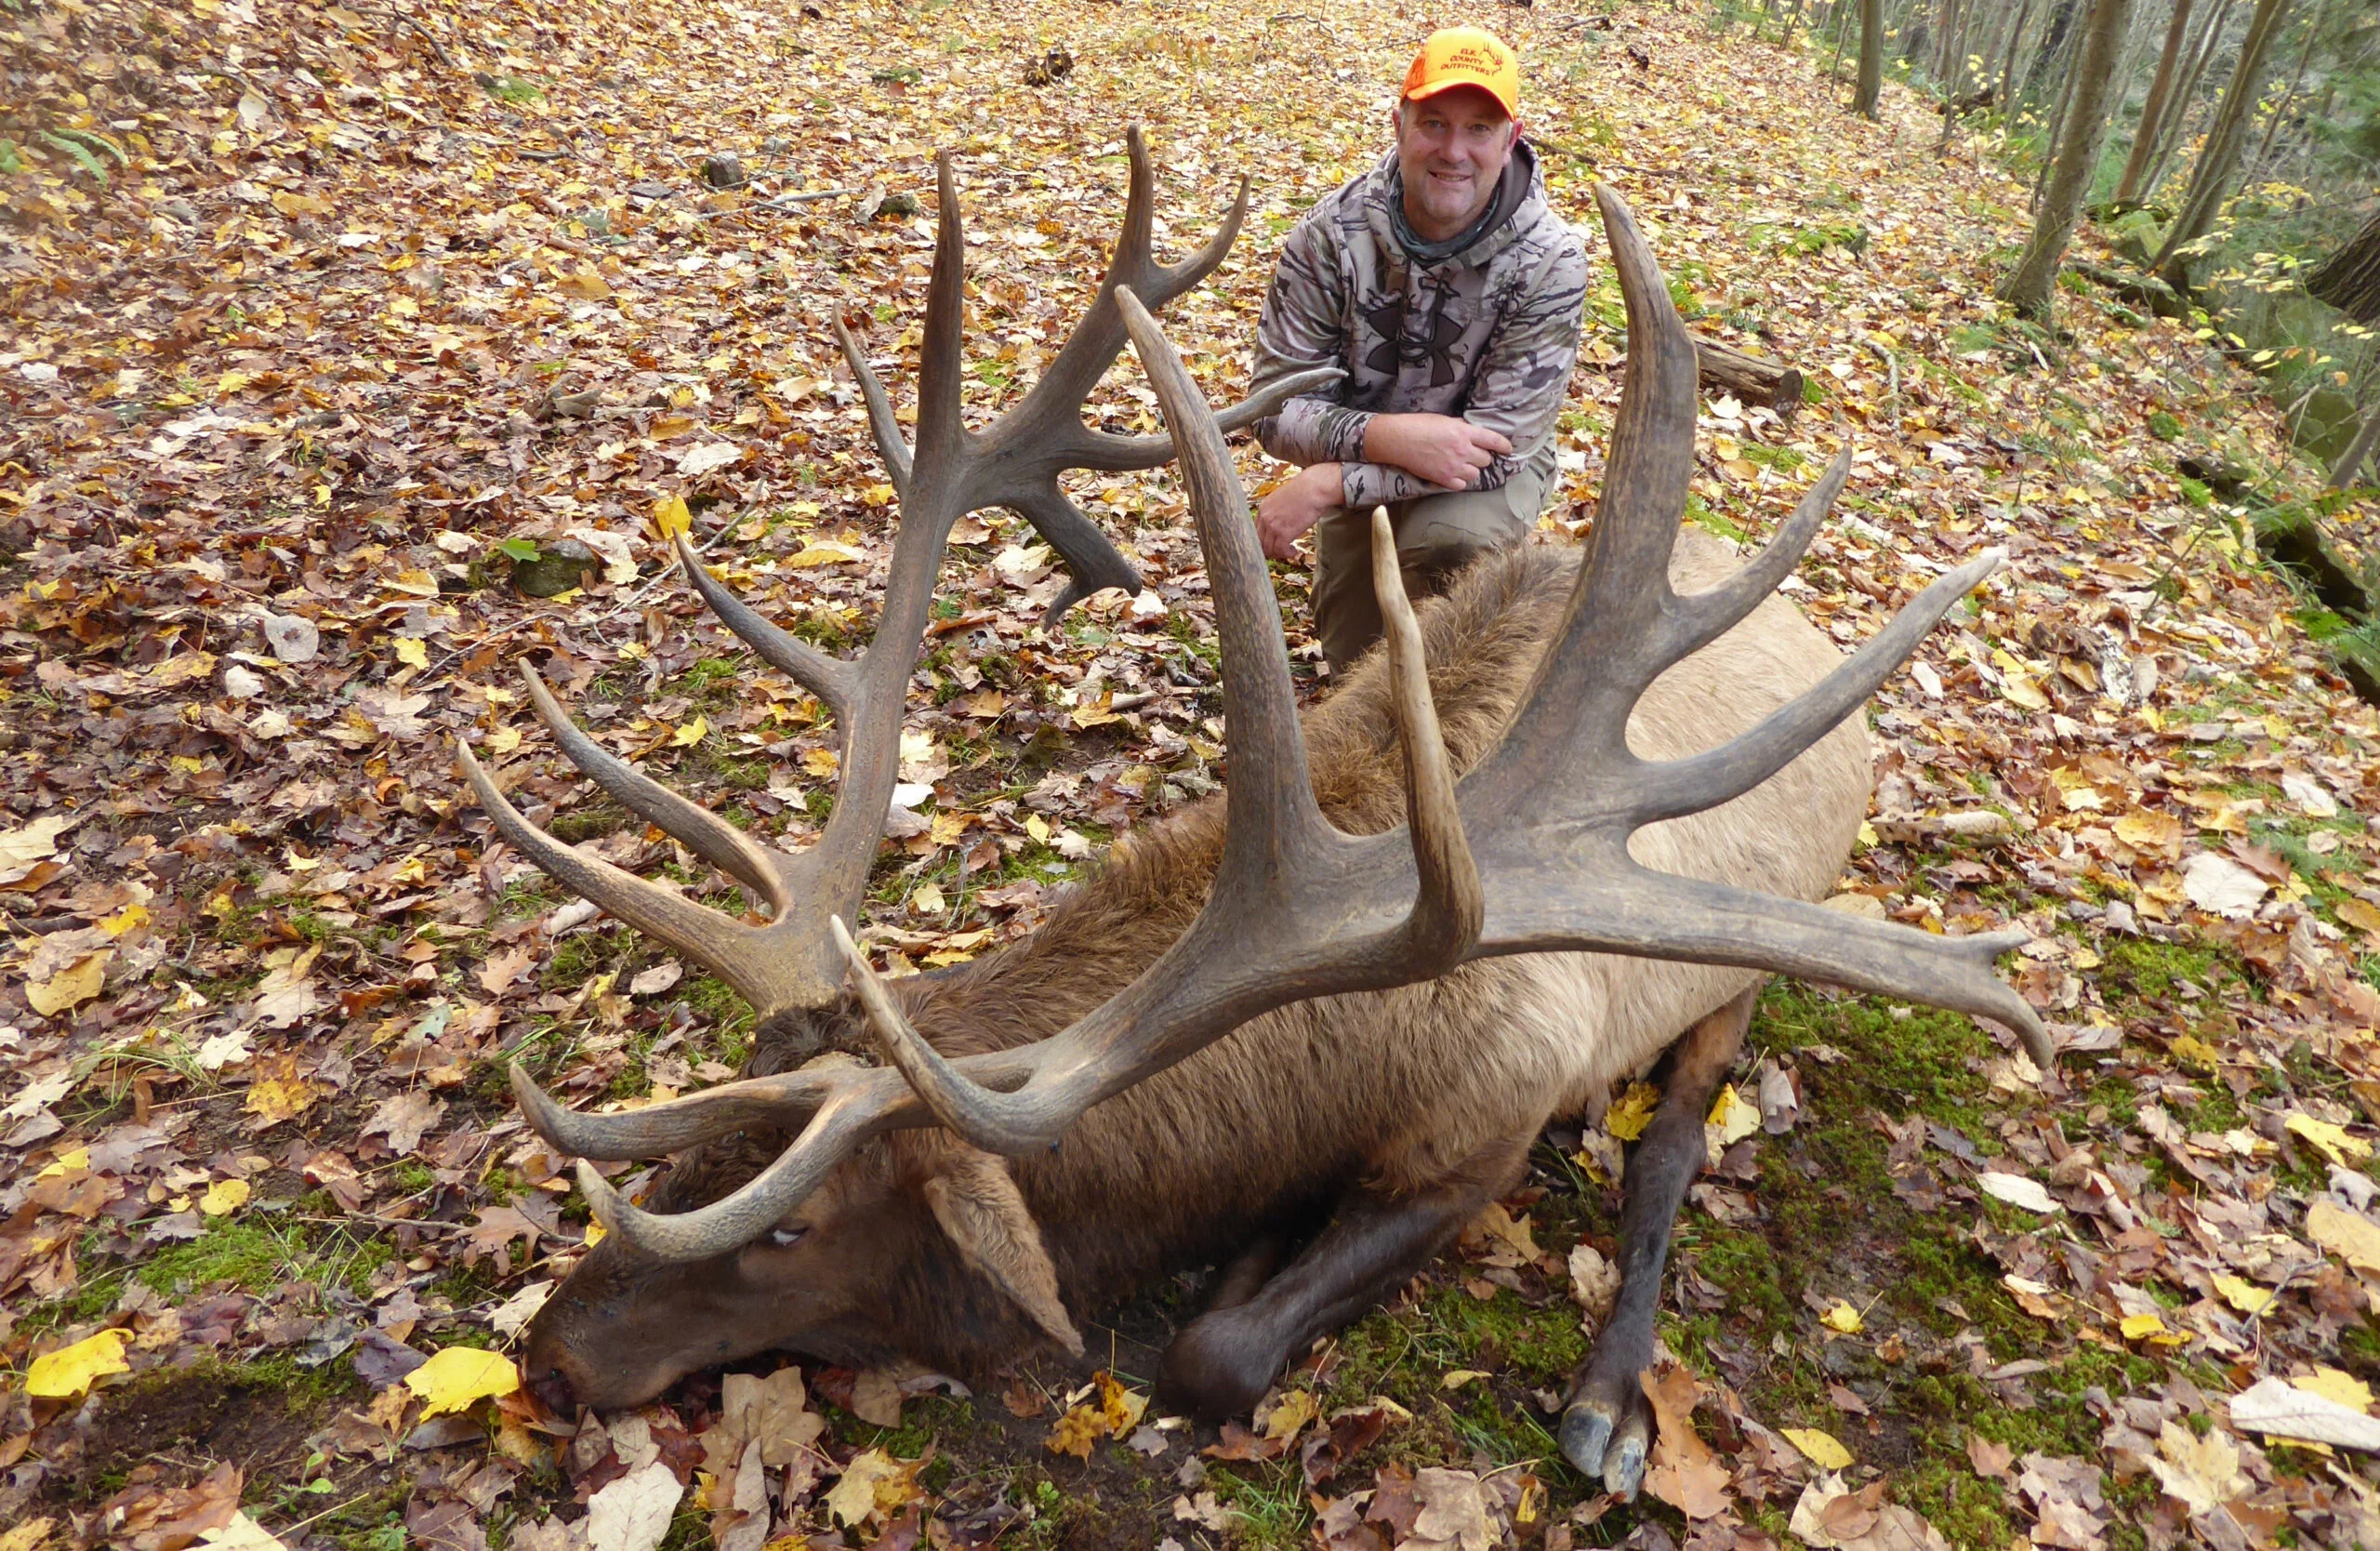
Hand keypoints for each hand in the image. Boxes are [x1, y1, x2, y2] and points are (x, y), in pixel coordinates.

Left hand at [1255, 463, 1342, 561]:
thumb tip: (1282, 522)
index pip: (1255, 531)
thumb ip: (1278, 510)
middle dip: (1269, 550)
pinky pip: (1280, 550)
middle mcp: (1265, 517)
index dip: (1263, 540)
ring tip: (1288, 551)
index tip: (1272, 544)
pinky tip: (1293, 551)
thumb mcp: (1284, 498)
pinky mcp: (1284, 533)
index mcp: (1263, 508)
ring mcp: (1273, 525)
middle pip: (1259, 542)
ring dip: (1278, 553)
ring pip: (1269, 549)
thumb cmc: (1305, 491)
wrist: (1314, 488)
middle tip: (1280, 551)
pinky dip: (1287, 554)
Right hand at [1363, 413, 1512, 488]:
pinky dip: (1460, 480)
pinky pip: (1462, 485)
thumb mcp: (1444, 420)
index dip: (1504, 445)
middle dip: (1481, 457)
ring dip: (1471, 469)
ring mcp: (1453, 466)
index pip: (1493, 440)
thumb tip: (1473, 433)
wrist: (1398, 440)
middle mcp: (1462, 450)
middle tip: (1472, 454)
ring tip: (1460, 465)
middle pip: (1485, 460)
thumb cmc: (1418, 425)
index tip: (1508, 449)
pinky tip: (1452, 474)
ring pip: (1475, 474)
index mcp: (1464, 432)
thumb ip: (1461, 427)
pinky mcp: (1443, 479)